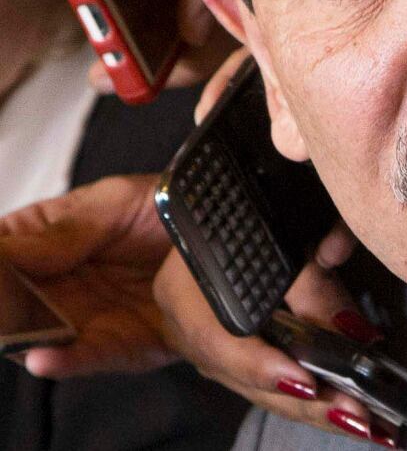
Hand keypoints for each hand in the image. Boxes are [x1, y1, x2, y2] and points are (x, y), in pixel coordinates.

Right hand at [0, 174, 175, 376]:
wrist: (226, 234)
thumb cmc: (165, 207)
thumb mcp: (115, 202)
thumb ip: (63, 231)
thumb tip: (6, 253)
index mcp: (44, 241)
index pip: (0, 257)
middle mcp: (56, 285)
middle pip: (9, 306)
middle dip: (3, 313)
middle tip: (2, 312)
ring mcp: (83, 317)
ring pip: (37, 338)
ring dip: (22, 340)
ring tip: (15, 338)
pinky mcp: (118, 345)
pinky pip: (84, 358)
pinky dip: (63, 362)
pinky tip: (45, 358)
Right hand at [153, 233, 399, 447]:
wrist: (225, 202)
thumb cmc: (254, 210)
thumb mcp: (284, 236)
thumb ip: (313, 283)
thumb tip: (353, 334)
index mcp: (185, 286)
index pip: (217, 340)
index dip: (261, 366)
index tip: (307, 384)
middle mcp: (188, 322)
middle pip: (243, 377)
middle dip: (302, 403)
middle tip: (355, 417)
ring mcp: (206, 341)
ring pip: (257, 389)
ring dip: (312, 411)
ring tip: (364, 426)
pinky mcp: (229, 351)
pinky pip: (266, 382)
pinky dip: (308, 399)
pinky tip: (347, 416)